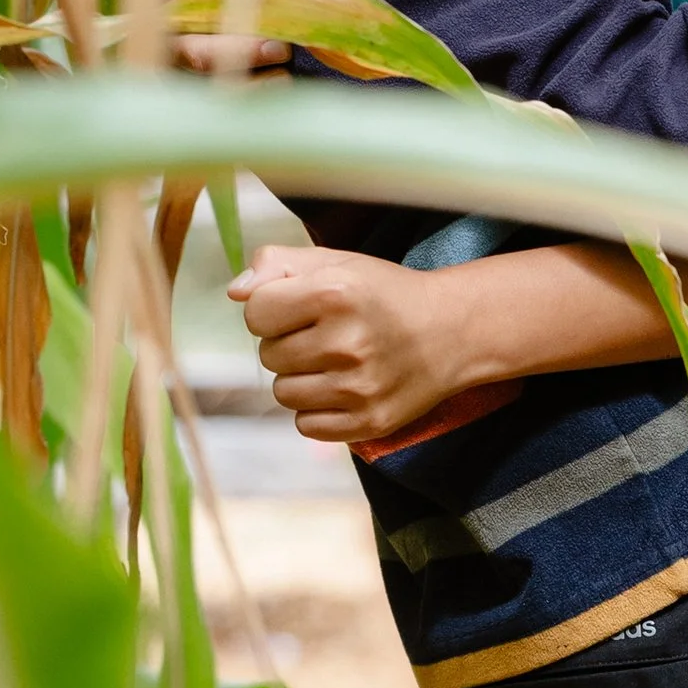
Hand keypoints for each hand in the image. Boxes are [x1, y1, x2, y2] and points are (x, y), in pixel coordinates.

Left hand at [230, 245, 473, 443]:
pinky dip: (316, 409)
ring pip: (283, 393)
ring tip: (333, 361)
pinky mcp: (369, 421)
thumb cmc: (383, 294)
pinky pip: (306, 425)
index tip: (299, 308)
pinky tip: (341, 388)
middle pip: (268, 356)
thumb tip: (235, 293)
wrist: (452, 331)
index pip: (255, 313)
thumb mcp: (335, 262)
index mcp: (335, 294)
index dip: (270, 309)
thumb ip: (277, 264)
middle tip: (325, 334)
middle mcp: (347, 343)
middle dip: (287, 343)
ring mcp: (359, 387)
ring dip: (299, 378)